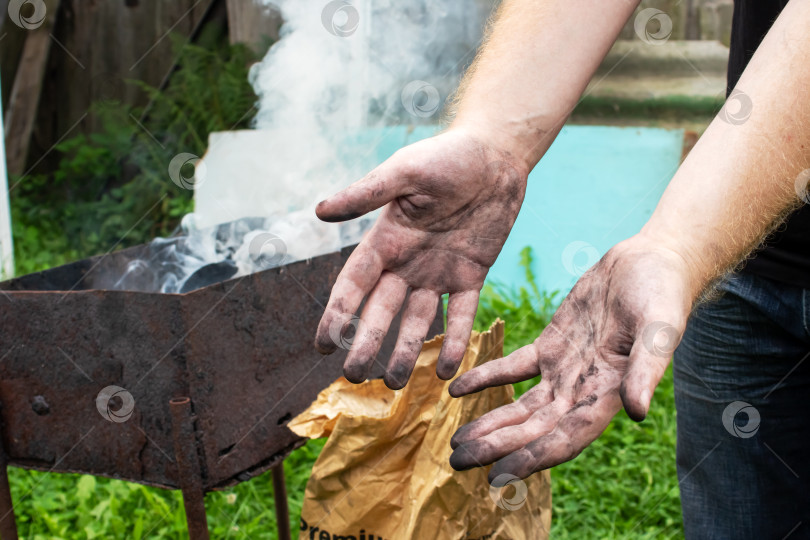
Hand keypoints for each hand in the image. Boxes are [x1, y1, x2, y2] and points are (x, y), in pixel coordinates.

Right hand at [314, 128, 528, 388]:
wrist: (495, 156)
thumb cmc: (446, 156)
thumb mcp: (404, 171)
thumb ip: (367, 193)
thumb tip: (319, 210)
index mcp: (386, 240)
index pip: (353, 285)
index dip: (336, 314)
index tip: (322, 345)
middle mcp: (407, 262)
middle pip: (381, 311)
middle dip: (367, 343)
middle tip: (356, 377)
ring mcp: (439, 272)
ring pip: (418, 321)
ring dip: (406, 351)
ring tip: (395, 383)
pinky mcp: (471, 275)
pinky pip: (461, 314)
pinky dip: (456, 341)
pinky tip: (446, 371)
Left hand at [447, 236, 694, 479]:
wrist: (650, 263)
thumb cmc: (662, 294)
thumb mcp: (659, 328)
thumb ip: (645, 369)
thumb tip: (637, 412)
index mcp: (608, 393)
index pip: (564, 438)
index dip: (531, 458)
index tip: (498, 476)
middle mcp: (581, 390)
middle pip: (533, 429)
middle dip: (497, 447)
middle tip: (457, 462)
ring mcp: (562, 369)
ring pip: (520, 406)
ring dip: (490, 424)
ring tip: (456, 444)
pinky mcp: (549, 345)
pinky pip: (512, 367)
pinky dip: (485, 378)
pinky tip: (457, 390)